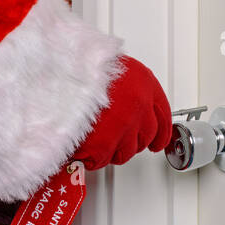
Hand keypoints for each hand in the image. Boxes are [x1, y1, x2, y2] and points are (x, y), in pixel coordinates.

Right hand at [72, 55, 172, 169]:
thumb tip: (127, 107)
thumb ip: (126, 87)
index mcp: (145, 83)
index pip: (163, 116)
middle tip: (117, 140)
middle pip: (146, 137)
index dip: (161, 133)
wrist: (61, 69)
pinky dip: (91, 156)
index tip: (158, 141)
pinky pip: (101, 159)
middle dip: (133, 142)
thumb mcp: (112, 66)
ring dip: (112, 151)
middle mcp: (139, 105)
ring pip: (125, 152)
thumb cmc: (81, 65)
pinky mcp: (104, 143)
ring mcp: (124, 126)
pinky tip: (83, 146)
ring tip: (95, 139)